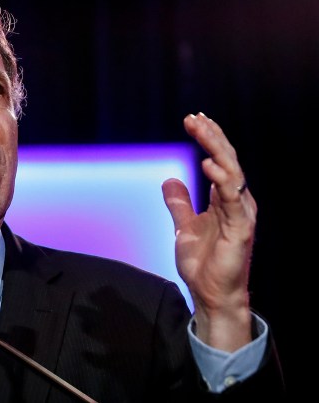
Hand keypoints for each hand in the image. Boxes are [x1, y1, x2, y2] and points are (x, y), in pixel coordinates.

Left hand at [162, 112, 255, 351]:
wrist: (211, 294)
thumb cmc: (203, 263)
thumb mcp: (184, 226)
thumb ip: (179, 203)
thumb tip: (170, 180)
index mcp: (226, 200)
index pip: (220, 160)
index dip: (209, 139)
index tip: (193, 119)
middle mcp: (238, 202)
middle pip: (228, 160)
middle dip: (211, 136)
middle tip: (194, 117)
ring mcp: (241, 214)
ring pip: (233, 172)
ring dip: (216, 148)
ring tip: (200, 129)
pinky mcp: (240, 228)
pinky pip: (232, 198)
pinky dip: (221, 179)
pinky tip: (208, 163)